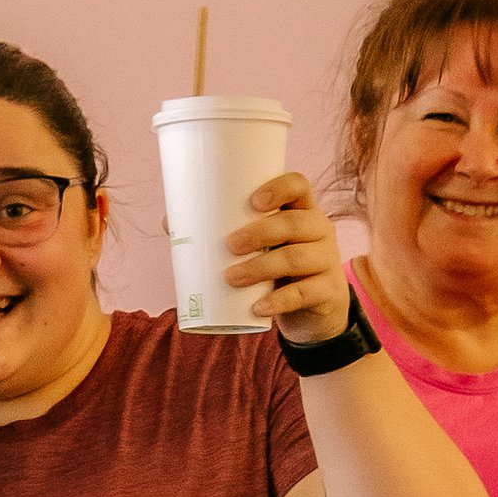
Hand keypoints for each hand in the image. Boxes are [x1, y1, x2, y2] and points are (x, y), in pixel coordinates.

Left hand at [225, 173, 351, 345]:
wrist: (315, 311)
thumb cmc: (279, 269)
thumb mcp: (261, 248)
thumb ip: (225, 233)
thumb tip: (168, 222)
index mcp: (302, 210)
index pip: (298, 185)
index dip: (279, 188)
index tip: (253, 202)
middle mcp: (320, 229)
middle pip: (295, 223)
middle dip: (260, 232)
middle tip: (229, 246)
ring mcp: (328, 260)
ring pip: (297, 258)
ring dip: (261, 267)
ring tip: (232, 278)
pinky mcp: (329, 290)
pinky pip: (305, 293)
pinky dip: (279, 301)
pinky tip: (259, 307)